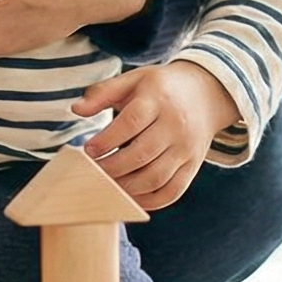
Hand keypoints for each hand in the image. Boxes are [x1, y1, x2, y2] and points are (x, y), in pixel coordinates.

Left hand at [74, 62, 236, 210]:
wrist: (205, 93)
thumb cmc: (160, 88)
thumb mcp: (133, 80)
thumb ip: (102, 93)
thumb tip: (76, 110)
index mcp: (158, 99)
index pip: (131, 123)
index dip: (107, 139)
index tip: (88, 150)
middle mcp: (175, 125)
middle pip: (142, 154)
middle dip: (112, 168)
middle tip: (92, 172)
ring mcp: (186, 148)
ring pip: (156, 177)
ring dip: (127, 188)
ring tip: (107, 185)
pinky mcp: (193, 166)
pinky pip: (172, 191)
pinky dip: (150, 201)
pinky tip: (130, 197)